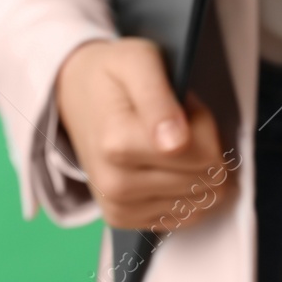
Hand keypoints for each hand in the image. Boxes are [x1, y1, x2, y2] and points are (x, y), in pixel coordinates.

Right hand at [55, 38, 235, 231]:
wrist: (75, 95)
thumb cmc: (112, 76)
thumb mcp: (139, 61)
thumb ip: (158, 96)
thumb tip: (176, 142)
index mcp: (118, 144)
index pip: (205, 156)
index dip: (206, 126)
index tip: (184, 109)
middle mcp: (115, 184)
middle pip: (205, 180)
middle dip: (205, 148)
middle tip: (178, 124)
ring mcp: (119, 207)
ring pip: (200, 201)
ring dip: (197, 170)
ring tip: (169, 143)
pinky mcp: (123, 220)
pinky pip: (183, 217)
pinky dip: (187, 191)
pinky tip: (166, 167)